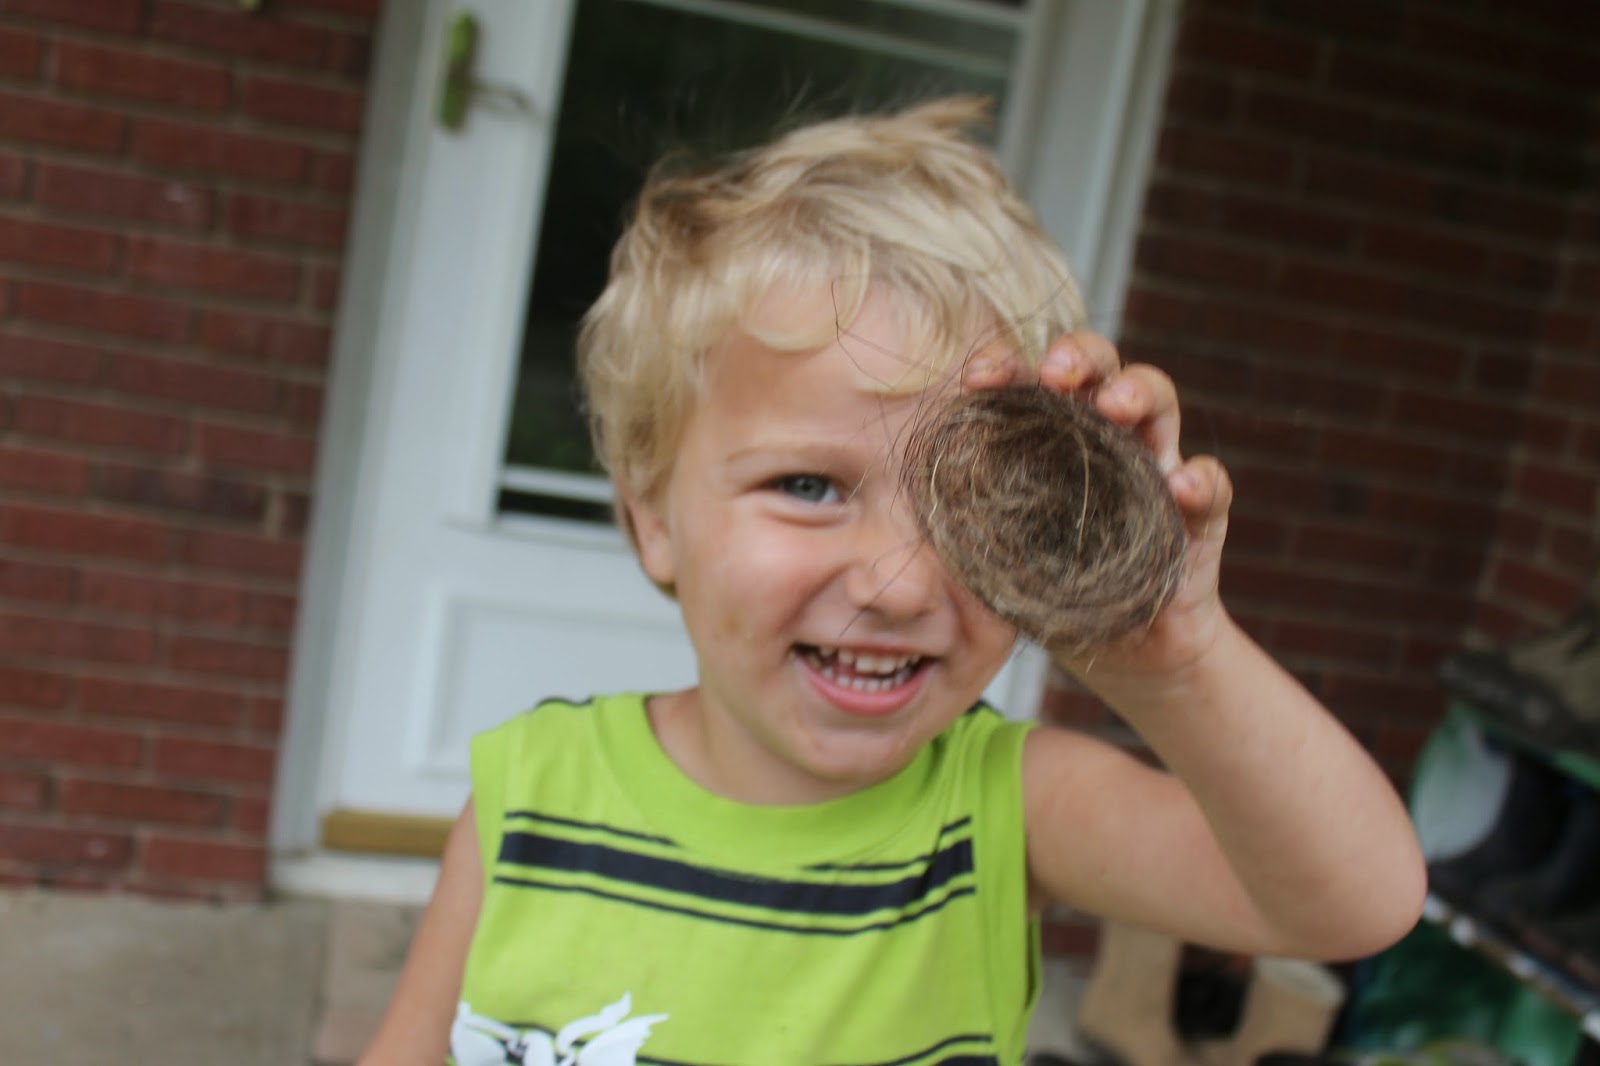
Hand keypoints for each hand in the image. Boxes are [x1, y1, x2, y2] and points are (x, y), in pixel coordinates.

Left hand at [960, 331, 1232, 681]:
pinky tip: (1179, 485)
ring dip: (1138, 393)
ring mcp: (1157, 469)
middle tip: (1055, 374)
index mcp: (1052, 437)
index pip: (1032, 384)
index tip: (978, 377)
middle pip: (1101, 369)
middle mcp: (1107, 437)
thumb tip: (905, 507)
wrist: (1122, 653)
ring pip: (1160, 402)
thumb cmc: (1053, 590)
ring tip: (1115, 408)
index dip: (1008, 368)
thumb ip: (968, 526)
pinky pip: (1211, 485)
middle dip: (1080, 357)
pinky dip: (1200, 479)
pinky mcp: (1199, 515)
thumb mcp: (1001, 558)